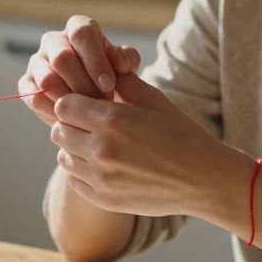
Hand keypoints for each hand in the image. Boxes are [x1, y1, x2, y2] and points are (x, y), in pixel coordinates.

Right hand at [19, 15, 141, 127]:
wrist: (97, 100)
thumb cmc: (112, 78)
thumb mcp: (126, 68)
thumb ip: (127, 59)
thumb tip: (120, 62)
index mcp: (78, 29)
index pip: (81, 33)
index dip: (95, 60)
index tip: (109, 84)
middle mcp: (53, 41)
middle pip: (62, 58)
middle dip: (84, 85)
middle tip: (101, 104)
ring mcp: (37, 62)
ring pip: (47, 79)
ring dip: (70, 100)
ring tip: (88, 113)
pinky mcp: (26, 84)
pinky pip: (34, 97)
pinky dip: (55, 112)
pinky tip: (73, 120)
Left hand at [49, 69, 236, 217]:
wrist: (203, 180)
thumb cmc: (181, 135)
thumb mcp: (155, 101)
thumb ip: (124, 82)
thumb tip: (102, 62)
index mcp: (113, 119)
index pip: (64, 105)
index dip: (74, 103)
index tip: (88, 106)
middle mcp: (101, 149)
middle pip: (59, 131)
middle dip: (72, 125)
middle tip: (91, 126)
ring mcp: (101, 177)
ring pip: (64, 157)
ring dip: (75, 149)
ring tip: (99, 146)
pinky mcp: (104, 199)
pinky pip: (74, 181)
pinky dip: (83, 173)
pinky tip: (105, 167)